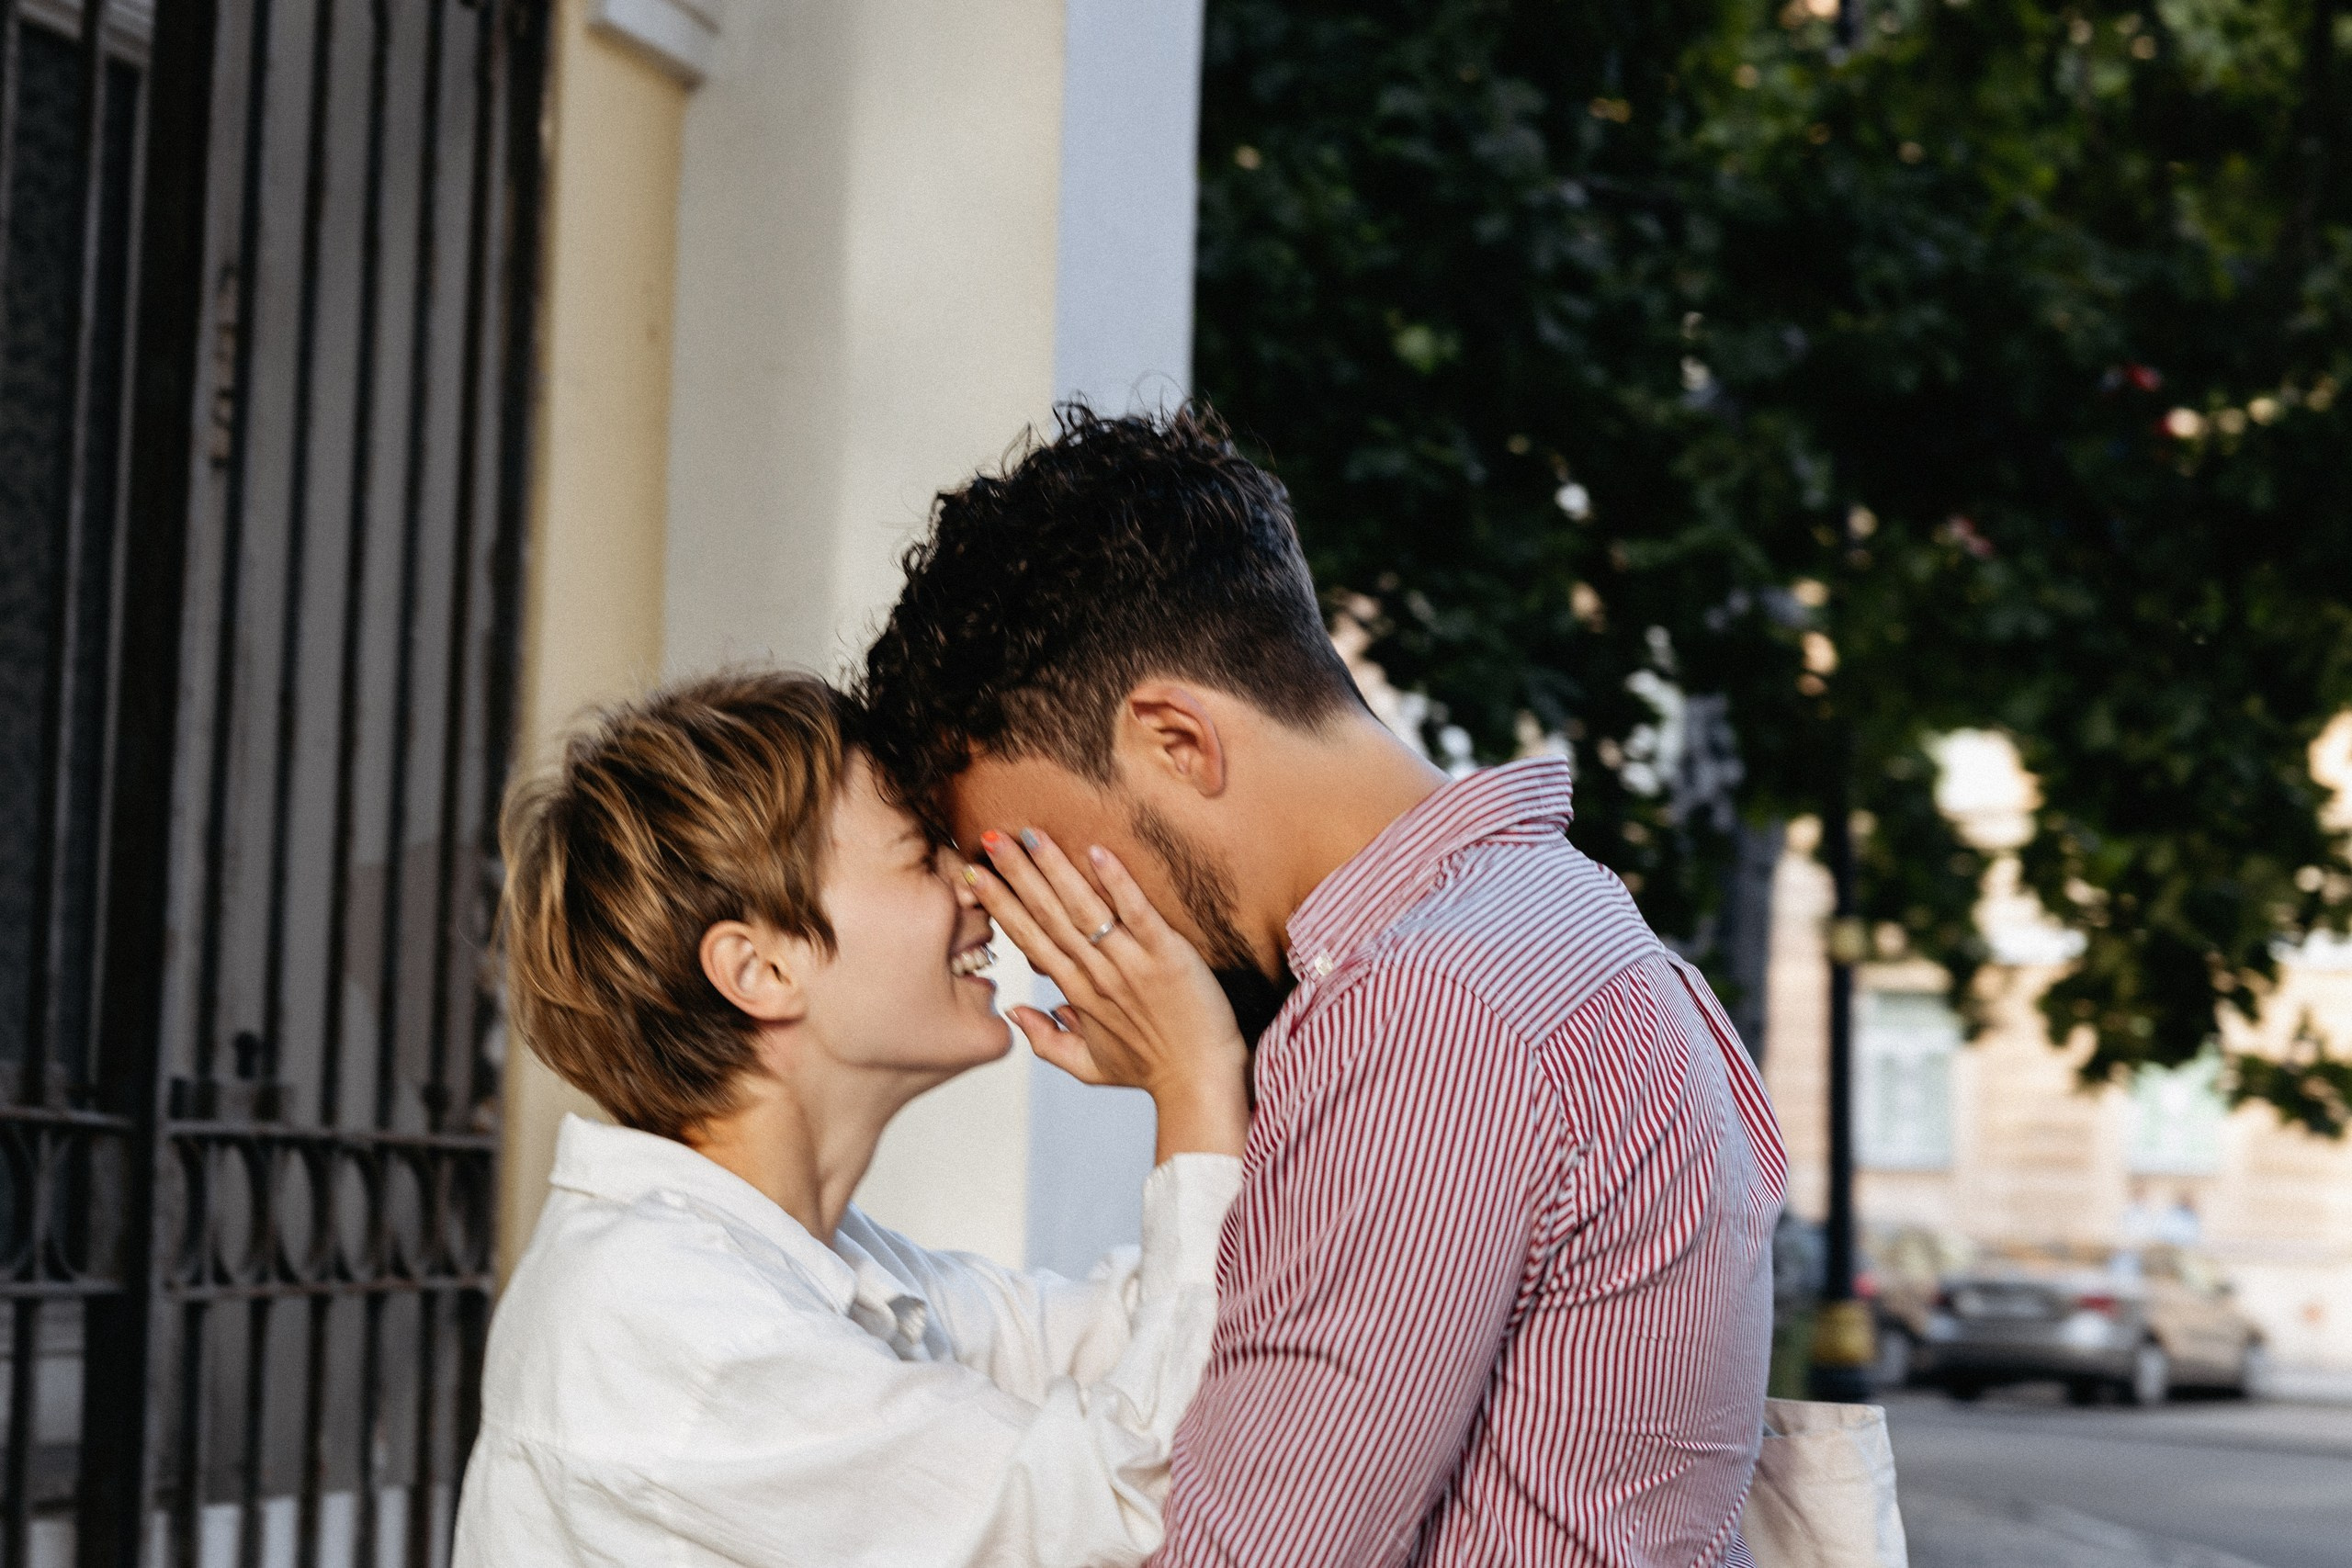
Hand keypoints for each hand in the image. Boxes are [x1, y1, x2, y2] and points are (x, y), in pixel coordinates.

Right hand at [967, 829, 1248, 1160]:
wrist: (1201, 1082)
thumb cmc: (1151, 1070)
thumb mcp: (1090, 1065)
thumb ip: (1046, 1040)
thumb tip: (1015, 1011)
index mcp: (1075, 992)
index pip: (1029, 939)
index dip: (1000, 906)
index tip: (975, 875)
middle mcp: (1095, 974)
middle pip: (1047, 916)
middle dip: (1015, 875)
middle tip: (989, 836)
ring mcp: (1130, 963)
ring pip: (1083, 909)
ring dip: (1054, 870)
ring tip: (1030, 835)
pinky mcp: (1166, 956)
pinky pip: (1137, 913)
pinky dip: (1116, 883)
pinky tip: (1096, 852)